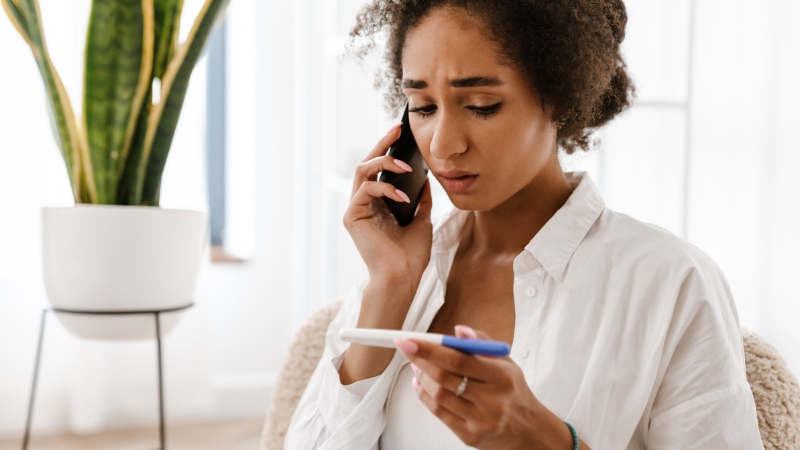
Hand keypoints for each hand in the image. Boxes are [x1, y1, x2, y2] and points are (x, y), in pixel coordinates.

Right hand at [343, 122, 432, 282]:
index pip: (379, 168)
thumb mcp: (422, 219)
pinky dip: (385, 188)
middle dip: (382, 144)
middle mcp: (363, 203)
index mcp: (378, 203)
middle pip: (367, 163)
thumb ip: (421, 198)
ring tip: (406, 165)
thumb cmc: (411, 255)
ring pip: (362, 171)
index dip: (388, 148)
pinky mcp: (352, 216)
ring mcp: (356, 208)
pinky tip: (403, 196)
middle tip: (397, 130)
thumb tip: (425, 176)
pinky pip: (365, 189)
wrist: (403, 277)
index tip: (401, 132)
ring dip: (384, 162)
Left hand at [395, 326, 588, 449]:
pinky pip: (439, 413)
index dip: (429, 349)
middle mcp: (492, 400)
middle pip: (444, 377)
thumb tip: (458, 330)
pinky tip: (420, 384)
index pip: (458, 359)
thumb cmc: (514, 392)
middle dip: (419, 360)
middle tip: (408, 348)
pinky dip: (424, 396)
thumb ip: (482, 344)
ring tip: (416, 365)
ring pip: (438, 395)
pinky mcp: (470, 436)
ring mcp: (480, 420)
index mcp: (502, 377)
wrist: (529, 431)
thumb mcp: (507, 363)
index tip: (409, 339)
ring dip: (421, 377)